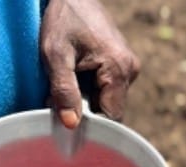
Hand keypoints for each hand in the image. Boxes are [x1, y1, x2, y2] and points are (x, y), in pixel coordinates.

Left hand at [40, 0, 139, 127]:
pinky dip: (87, 92)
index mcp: (119, 69)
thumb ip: (64, 90)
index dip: (90, 127)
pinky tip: (72, 80)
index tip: (67, 125)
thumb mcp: (55, 55)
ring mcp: (127, 67)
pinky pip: (105, 91)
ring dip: (84, 103)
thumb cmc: (62, 20)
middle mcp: (129, 70)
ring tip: (64, 87)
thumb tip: (72, 124)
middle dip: (85, 114)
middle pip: (109, 111)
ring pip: (105, 102)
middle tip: (58, 104)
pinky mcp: (119, 65)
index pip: (111, 118)